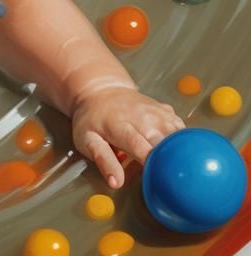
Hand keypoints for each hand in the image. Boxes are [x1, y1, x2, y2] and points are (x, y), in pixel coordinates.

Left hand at [71, 85, 185, 188]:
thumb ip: (103, 160)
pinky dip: (184, 143)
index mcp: (121, 126)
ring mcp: (157, 112)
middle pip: (165, 143)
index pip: (142, 147)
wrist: (101, 90)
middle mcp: (143, 118)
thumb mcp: (87, 140)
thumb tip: (116, 183)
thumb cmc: (92, 119)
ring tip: (179, 170)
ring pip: (178, 136)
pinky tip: (179, 153)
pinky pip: (182, 130)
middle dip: (171, 162)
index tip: (160, 179)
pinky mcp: (167, 111)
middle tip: (174, 181)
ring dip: (180, 153)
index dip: (153, 163)